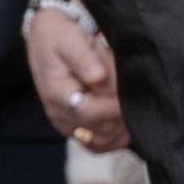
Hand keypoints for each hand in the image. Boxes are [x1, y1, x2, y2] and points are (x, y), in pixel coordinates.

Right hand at [26, 0, 128, 153]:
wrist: (47, 40)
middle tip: (136, 97)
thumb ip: (85, 59)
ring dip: (120, 129)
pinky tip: (126, 122)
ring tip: (132, 108)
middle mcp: (59, 115)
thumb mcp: (71, 39)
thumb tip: (99, 77)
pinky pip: (99, 145)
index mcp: (57, 94)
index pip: (88, 112)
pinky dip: (116, 138)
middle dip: (120, 116)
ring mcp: (67, 126)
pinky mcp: (76, 129)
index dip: (113, 108)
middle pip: (99, 130)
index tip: (131, 99)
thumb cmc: (61, 38)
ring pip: (101, 142)